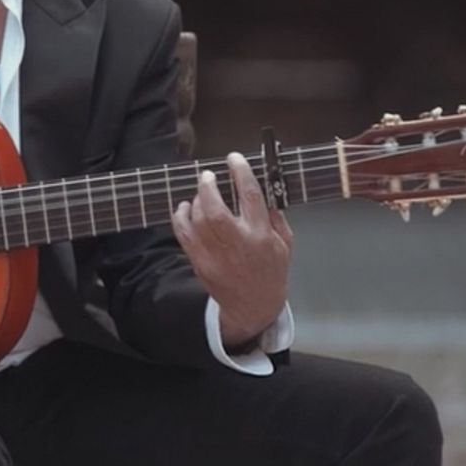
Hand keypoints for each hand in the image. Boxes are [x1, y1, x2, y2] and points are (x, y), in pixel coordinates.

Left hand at [170, 152, 293, 348]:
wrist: (253, 306)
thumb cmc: (271, 272)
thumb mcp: (285, 244)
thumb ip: (276, 216)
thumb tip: (265, 189)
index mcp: (261, 236)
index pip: (251, 197)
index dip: (241, 173)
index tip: (234, 158)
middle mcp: (237, 243)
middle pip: (216, 209)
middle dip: (209, 187)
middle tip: (207, 175)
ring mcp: (215, 254)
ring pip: (198, 220)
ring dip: (197, 200)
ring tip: (202, 192)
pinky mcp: (199, 261)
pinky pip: (183, 234)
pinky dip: (180, 217)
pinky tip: (185, 207)